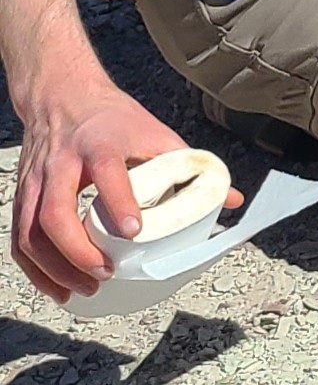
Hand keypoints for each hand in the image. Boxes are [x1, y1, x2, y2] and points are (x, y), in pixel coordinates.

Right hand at [12, 74, 237, 301]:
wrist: (63, 96)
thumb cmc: (115, 119)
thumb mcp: (155, 133)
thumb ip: (189, 166)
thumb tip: (230, 200)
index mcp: (101, 143)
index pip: (107, 171)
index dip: (119, 201)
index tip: (134, 231)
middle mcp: (63, 163)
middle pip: (56, 211)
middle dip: (78, 250)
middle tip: (107, 272)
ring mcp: (37, 181)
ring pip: (32, 232)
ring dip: (56, 268)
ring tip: (85, 288)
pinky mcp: (22, 196)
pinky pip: (20, 240)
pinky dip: (36, 270)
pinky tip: (58, 288)